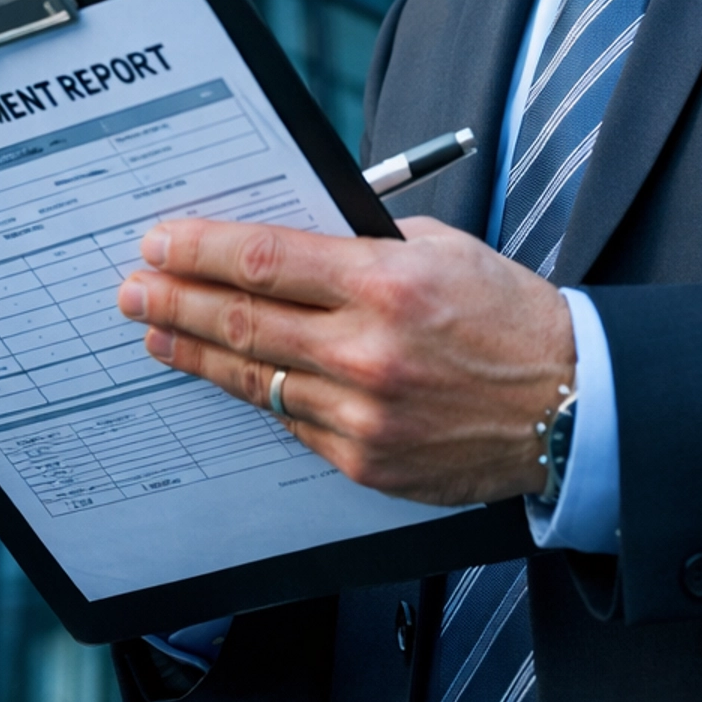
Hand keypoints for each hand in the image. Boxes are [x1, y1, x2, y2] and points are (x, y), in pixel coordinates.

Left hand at [116, 215, 575, 504]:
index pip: (265, 259)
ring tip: (156, 333)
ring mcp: (364, 413)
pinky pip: (293, 421)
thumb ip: (364, 242)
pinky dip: (258, 393)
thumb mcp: (441, 248)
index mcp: (388, 282)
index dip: (201, 250)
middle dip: (175, 301)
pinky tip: (226, 375)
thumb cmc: (507, 315)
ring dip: (196, 352)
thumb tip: (286, 240)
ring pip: (256, 377)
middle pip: (243, 320)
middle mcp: (369, 350)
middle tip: (132, 289)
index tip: (160, 240)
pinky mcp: (365, 462)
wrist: (569, 406)